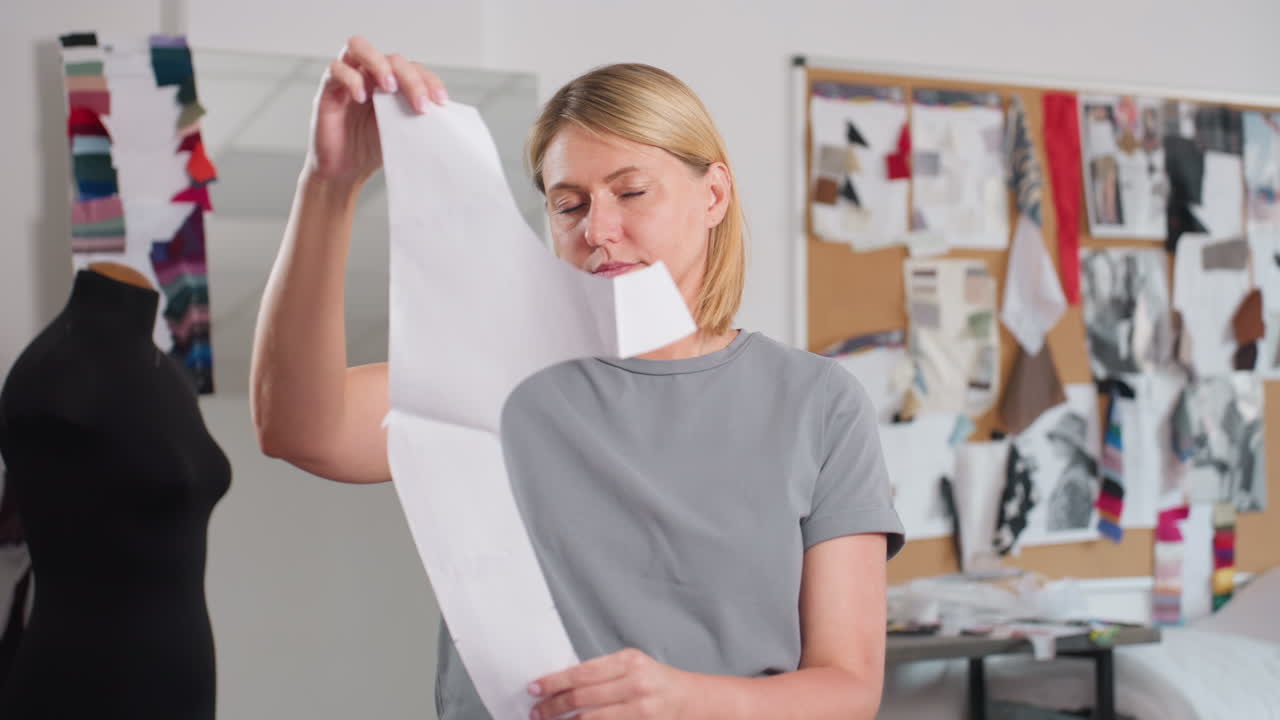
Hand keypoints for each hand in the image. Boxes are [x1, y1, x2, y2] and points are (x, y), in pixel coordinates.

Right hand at [305, 35, 448, 184]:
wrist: (346, 171)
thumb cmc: (374, 149)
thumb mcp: (403, 132)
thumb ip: (417, 117)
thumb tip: (447, 116)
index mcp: (393, 83)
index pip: (414, 68)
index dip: (429, 81)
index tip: (441, 102)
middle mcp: (371, 75)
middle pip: (393, 58)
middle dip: (411, 79)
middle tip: (420, 105)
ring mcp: (350, 78)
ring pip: (360, 47)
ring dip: (379, 64)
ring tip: (390, 87)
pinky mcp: (329, 88)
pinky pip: (337, 69)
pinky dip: (351, 79)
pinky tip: (362, 98)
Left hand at [529, 648, 696, 719]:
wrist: (692, 701)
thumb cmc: (657, 682)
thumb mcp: (632, 666)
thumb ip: (602, 673)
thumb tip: (561, 684)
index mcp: (629, 662)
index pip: (582, 673)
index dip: (554, 682)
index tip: (534, 688)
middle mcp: (635, 685)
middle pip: (582, 697)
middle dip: (553, 706)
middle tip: (536, 712)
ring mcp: (639, 710)